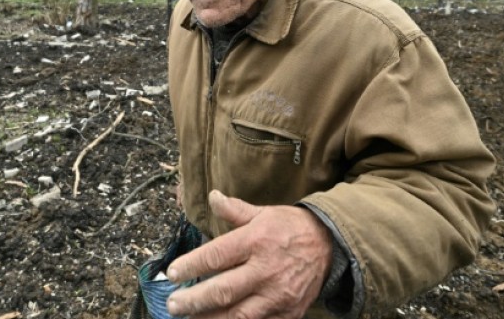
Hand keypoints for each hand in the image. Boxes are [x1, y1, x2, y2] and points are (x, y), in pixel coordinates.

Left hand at [166, 190, 332, 318]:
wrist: (331, 245)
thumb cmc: (290, 227)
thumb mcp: (263, 213)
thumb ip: (234, 210)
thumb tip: (212, 196)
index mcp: (256, 241)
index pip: (217, 256)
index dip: (191, 265)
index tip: (172, 273)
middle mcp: (266, 270)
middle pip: (223, 290)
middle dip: (194, 300)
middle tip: (173, 304)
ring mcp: (278, 295)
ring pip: (238, 315)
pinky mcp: (288, 313)